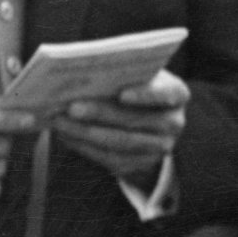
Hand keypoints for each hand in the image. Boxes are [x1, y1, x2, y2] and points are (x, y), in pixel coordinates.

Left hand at [52, 69, 189, 181]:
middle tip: (71, 107)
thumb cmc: (134, 87)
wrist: (144, 122)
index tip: (122, 94)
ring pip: (120, 142)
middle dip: (100, 113)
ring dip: (85, 132)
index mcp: (177, 93)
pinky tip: (65, 135)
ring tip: (60, 121)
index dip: (146, 95)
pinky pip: (110, 158)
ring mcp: (160, 147)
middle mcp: (173, 122)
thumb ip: (118, 72)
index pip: (168, 93)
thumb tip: (78, 72)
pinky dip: (84, 146)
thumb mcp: (135, 76)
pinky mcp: (140, 164)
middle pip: (135, 119)